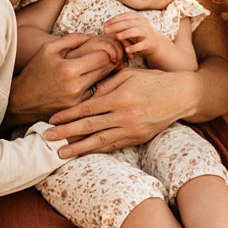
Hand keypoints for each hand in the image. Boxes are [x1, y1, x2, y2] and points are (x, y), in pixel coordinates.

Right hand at [8, 33, 123, 124]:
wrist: (21, 101)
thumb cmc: (36, 71)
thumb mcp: (49, 48)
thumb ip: (73, 39)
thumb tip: (96, 36)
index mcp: (69, 69)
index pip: (103, 57)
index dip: (108, 51)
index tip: (106, 49)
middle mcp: (75, 87)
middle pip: (107, 71)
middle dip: (111, 61)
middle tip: (110, 57)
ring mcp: (77, 101)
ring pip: (106, 84)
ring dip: (106, 75)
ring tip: (101, 68)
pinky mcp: (77, 110)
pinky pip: (96, 96)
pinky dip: (98, 88)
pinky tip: (93, 82)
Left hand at [47, 66, 191, 157]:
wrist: (180, 95)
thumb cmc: (153, 80)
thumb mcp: (128, 75)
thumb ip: (106, 84)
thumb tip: (87, 96)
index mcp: (119, 97)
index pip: (87, 108)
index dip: (68, 115)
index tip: (52, 119)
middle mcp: (124, 115)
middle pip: (89, 126)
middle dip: (65, 133)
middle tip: (47, 137)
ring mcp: (132, 129)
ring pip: (99, 141)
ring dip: (78, 148)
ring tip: (60, 153)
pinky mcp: (138, 138)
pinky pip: (114, 145)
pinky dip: (97, 150)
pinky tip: (84, 153)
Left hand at [104, 12, 168, 60]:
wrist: (154, 43)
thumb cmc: (137, 34)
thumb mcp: (130, 27)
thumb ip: (120, 26)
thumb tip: (105, 26)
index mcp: (137, 17)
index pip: (125, 16)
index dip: (114, 20)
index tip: (104, 25)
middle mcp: (143, 23)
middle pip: (129, 23)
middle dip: (116, 26)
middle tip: (106, 31)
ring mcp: (148, 32)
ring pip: (137, 31)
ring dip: (126, 33)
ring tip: (117, 37)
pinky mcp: (150, 42)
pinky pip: (142, 45)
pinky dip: (134, 47)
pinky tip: (127, 50)